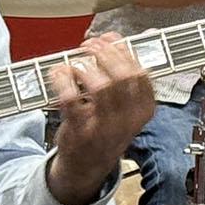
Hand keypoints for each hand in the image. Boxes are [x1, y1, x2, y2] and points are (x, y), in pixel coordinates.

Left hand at [46, 33, 155, 204]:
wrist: (86, 166)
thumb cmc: (104, 129)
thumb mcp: (125, 105)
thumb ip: (125, 71)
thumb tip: (123, 37)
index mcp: (143, 109)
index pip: (142, 73)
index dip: (124, 50)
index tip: (110, 40)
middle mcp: (127, 119)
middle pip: (123, 77)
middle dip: (105, 54)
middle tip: (90, 46)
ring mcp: (104, 127)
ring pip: (101, 86)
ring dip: (85, 66)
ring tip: (76, 61)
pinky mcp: (79, 131)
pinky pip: (71, 98)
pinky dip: (63, 79)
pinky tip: (60, 73)